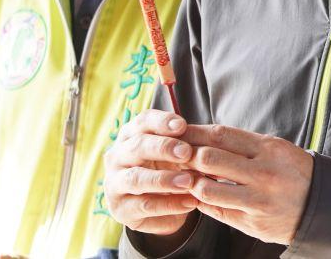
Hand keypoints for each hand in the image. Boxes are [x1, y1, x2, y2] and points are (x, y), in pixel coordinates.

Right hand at [103, 110, 203, 240]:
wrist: (159, 207)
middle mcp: (117, 157)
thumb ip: (190, 144)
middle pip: (137, 146)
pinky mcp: (121, 210)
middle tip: (186, 152)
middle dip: (163, 147)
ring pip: (136, 178)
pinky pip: (144, 205)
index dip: (161, 121)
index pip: (142, 121)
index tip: (182, 125)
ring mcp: (115, 184)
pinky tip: (190, 202)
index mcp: (131, 135)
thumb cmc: (168, 169)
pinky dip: (169, 204)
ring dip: (164, 179)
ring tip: (189, 181)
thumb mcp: (178, 154)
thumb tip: (216, 136)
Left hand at [107, 111, 313, 246]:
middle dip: (187, 155)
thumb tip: (204, 138)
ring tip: (185, 177)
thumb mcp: (275, 149)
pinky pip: (217, 211)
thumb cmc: (293, 171)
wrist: (321, 205)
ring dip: (191, 182)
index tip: (179, 132)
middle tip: (175, 155)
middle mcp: (263, 173)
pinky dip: (202, 202)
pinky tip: (198, 195)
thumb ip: (243, 145)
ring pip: (208, 189)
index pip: (222, 135)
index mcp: (268, 149)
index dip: (195, 132)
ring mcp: (257, 200)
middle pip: (210, 159)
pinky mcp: (252, 222)